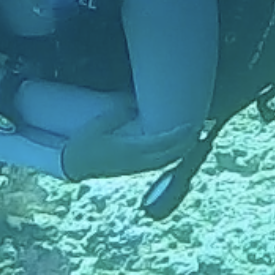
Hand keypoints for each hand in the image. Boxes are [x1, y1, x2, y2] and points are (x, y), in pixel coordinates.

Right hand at [62, 109, 201, 180]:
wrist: (73, 165)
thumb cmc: (83, 143)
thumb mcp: (99, 123)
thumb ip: (119, 113)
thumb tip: (136, 103)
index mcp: (129, 150)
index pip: (162, 142)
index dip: (179, 134)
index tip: (191, 124)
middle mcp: (136, 162)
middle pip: (169, 155)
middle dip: (187, 143)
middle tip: (201, 128)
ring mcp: (135, 169)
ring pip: (166, 162)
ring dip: (181, 151)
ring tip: (194, 138)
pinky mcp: (133, 171)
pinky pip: (158, 165)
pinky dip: (171, 156)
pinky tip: (176, 150)